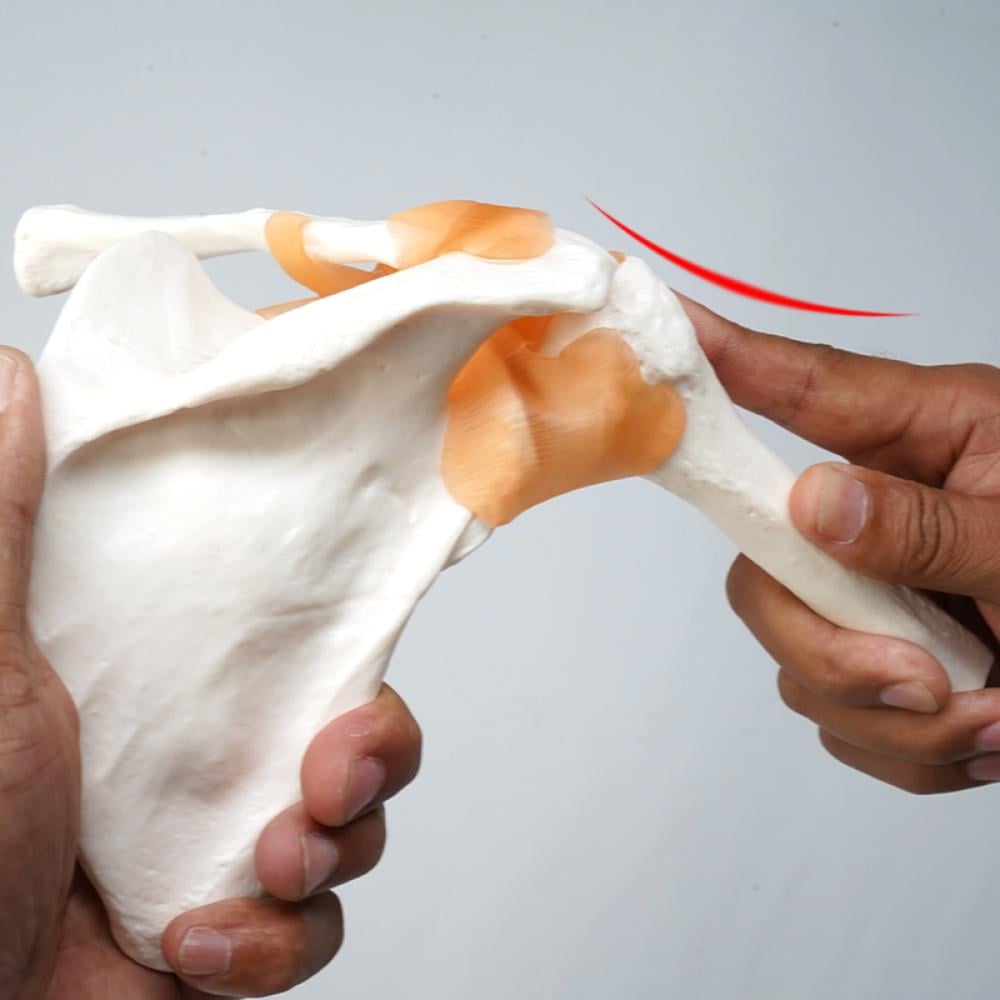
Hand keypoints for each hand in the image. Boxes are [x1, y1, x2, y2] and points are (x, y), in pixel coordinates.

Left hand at [0, 349, 421, 997]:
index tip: (350, 631)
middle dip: (368, 749)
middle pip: (346, 722)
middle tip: (329, 771)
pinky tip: (201, 945)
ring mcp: (217, 844)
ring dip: (332, 847)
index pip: (275, 627)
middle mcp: (198, 755)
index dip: (331, 623)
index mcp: (155, 679)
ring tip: (269, 864)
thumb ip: (3, 522)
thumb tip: (17, 376)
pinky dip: (275, 942)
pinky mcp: (234, 931)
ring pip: (351, 820)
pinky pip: (312, 925)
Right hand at [681, 297, 999, 794]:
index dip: (724, 356)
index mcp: (923, 439)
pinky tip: (981, 731)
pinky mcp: (877, 666)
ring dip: (893, 717)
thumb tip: (811, 505)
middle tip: (923, 679)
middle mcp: (874, 511)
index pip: (802, 386)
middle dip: (828, 647)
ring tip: (993, 711)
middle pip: (763, 571)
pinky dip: (909, 750)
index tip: (661, 324)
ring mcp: (869, 595)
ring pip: (798, 666)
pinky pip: (840, 723)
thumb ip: (930, 527)